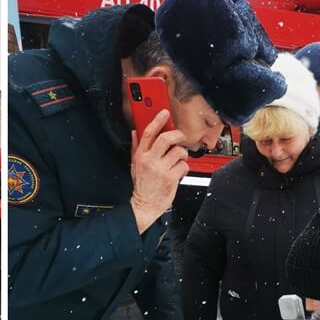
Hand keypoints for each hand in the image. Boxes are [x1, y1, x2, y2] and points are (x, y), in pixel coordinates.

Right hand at [130, 110, 189, 233]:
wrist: (145, 205)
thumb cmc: (142, 186)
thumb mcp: (135, 165)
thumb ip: (136, 148)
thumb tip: (135, 133)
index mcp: (141, 156)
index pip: (148, 134)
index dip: (157, 121)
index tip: (164, 113)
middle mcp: (150, 161)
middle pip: (166, 138)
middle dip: (177, 135)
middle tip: (180, 138)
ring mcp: (160, 170)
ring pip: (178, 152)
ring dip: (182, 155)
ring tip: (178, 161)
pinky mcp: (170, 178)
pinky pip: (184, 166)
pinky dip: (184, 168)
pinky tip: (178, 172)